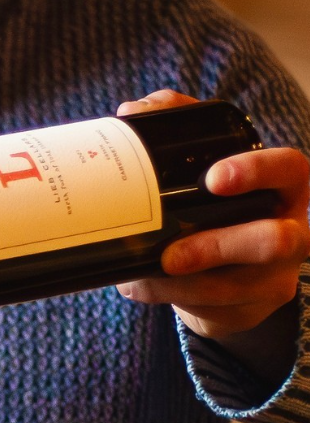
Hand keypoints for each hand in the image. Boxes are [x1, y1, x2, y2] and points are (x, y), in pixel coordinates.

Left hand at [115, 90, 309, 387]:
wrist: (227, 267)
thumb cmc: (218, 205)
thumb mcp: (205, 164)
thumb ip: (177, 127)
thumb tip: (132, 112)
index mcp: (283, 186)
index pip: (289, 169)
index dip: (257, 171)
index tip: (214, 177)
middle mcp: (291, 231)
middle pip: (276, 241)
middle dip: (219, 247)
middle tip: (171, 254)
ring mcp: (273, 277)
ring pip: (230, 287)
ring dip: (175, 284)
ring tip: (138, 272)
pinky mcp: (249, 310)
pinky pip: (207, 310)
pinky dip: (164, 297)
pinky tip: (137, 284)